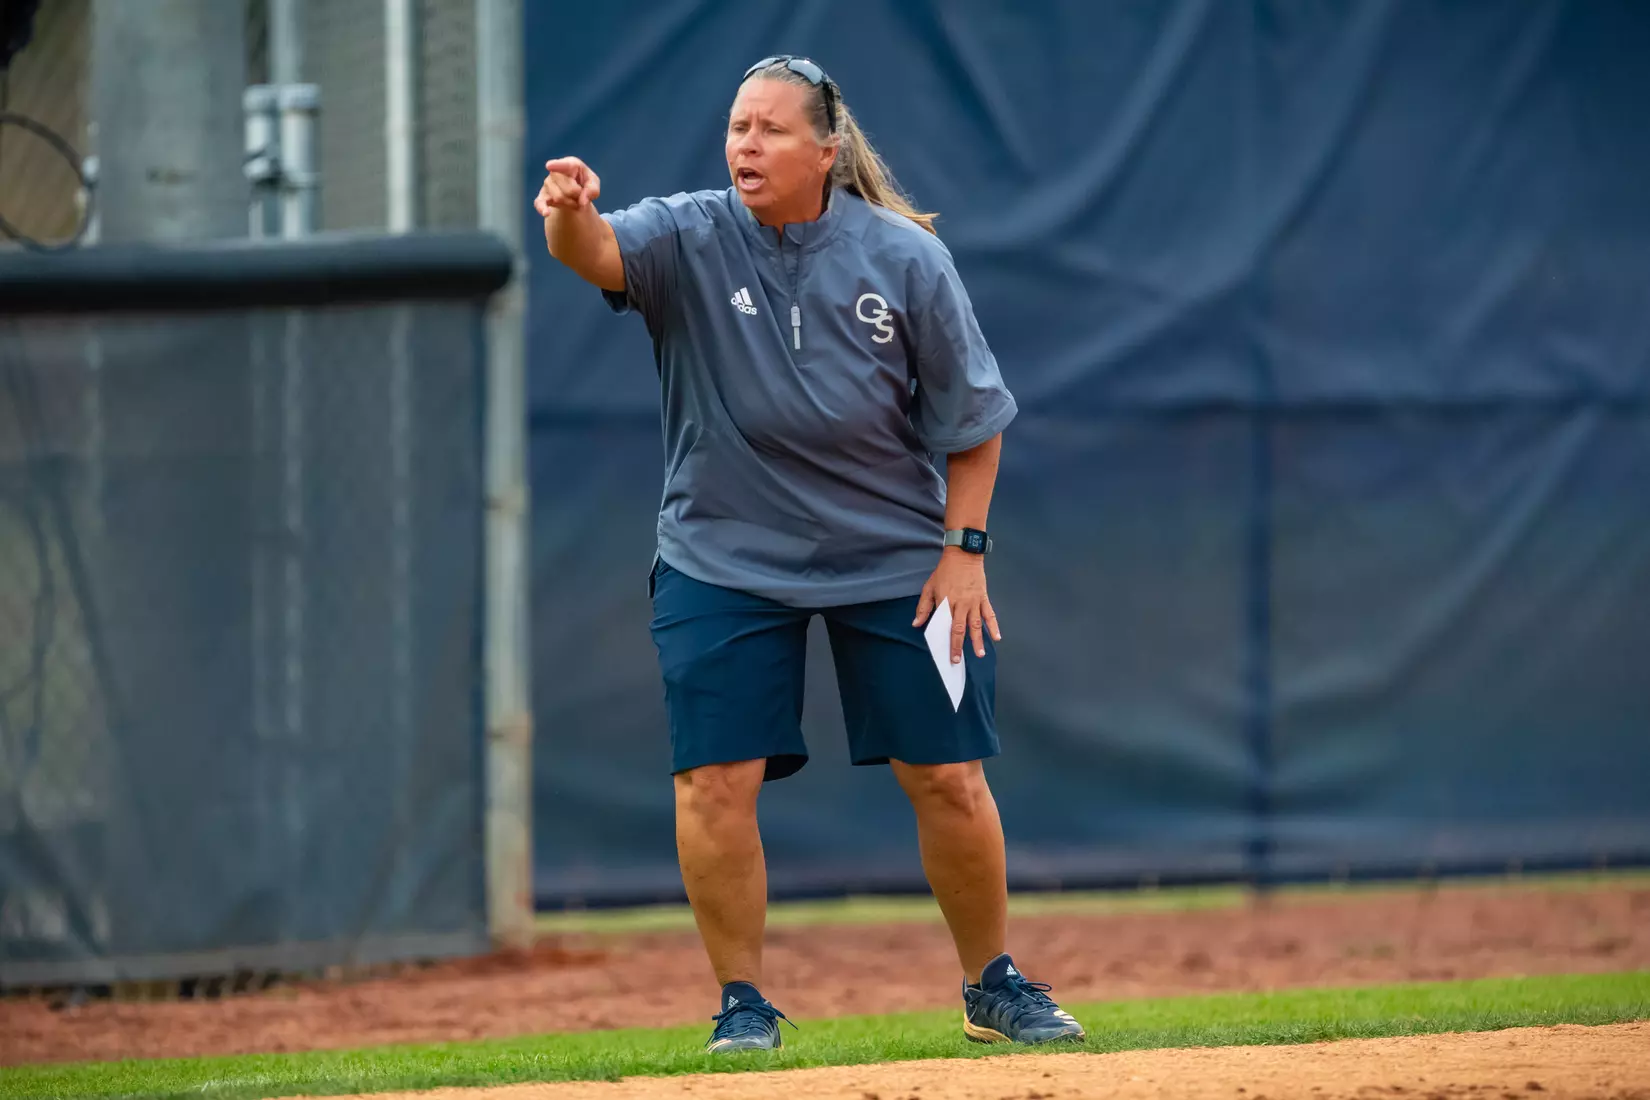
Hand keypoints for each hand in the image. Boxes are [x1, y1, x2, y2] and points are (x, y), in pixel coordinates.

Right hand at [534, 157, 601, 215]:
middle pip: (569, 190)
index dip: (556, 165)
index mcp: (569, 165)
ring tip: (574, 200)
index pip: (563, 165)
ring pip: (559, 198)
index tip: (549, 166)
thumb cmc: (584, 183)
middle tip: (581, 195)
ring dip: (571, 204)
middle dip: (578, 197)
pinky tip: (546, 213)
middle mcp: (555, 172)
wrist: (574, 191)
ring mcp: (547, 184)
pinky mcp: (542, 196)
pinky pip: (540, 203)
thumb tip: (582, 202)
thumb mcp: (593, 183)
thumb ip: (592, 190)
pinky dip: (543, 209)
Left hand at [913, 548, 1000, 663]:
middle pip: (960, 628)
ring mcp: (974, 601)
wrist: (963, 554)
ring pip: (976, 624)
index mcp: (946, 601)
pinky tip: (997, 637)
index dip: (945, 639)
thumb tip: (916, 624)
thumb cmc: (944, 571)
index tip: (944, 652)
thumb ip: (923, 607)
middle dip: (959, 645)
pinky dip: (994, 626)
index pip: (945, 624)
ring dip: (978, 640)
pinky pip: (989, 614)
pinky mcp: (983, 598)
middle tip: (958, 660)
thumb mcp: (929, 586)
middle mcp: (961, 604)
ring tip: (980, 654)